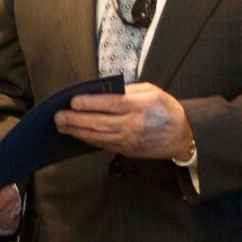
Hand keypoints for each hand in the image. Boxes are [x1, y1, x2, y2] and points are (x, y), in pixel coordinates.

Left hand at [54, 82, 193, 159]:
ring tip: (62, 126)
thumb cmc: (165, 109)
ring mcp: (129, 140)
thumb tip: (101, 91)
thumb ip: (127, 91)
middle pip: (99, 122)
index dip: (89, 103)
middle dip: (76, 120)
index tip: (73, 102)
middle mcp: (133, 124)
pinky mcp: (127, 150)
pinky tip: (77, 134)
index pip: (109, 104)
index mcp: (139, 105)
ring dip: (78, 131)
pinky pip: (103, 144)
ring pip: (98, 136)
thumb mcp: (150, 91)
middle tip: (58, 117)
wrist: (183, 136)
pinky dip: (88, 140)